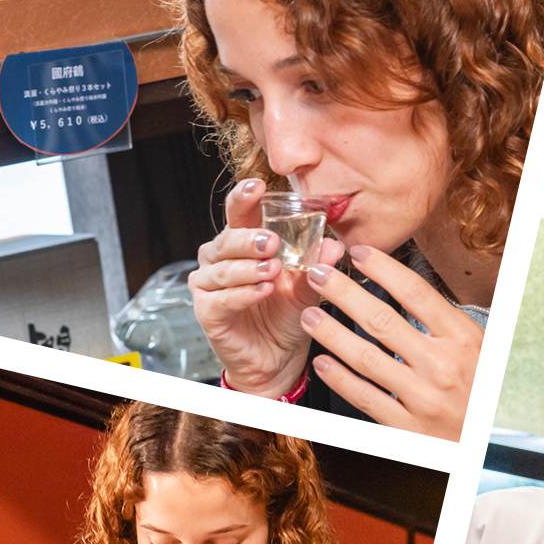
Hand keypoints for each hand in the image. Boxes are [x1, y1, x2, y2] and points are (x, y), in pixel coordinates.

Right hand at [190, 178, 343, 395]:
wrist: (279, 357)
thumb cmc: (288, 313)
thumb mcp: (309, 286)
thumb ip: (319, 265)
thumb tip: (336, 245)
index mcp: (244, 244)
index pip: (240, 214)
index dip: (244, 198)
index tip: (258, 186)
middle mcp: (221, 259)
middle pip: (227, 239)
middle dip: (249, 239)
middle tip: (271, 241)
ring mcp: (210, 285)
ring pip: (222, 269)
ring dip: (248, 268)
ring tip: (273, 270)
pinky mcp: (207, 312)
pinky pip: (221, 299)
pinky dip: (242, 294)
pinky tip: (262, 291)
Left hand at [299, 244, 482, 436]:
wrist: (498, 443)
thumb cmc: (485, 391)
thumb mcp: (482, 349)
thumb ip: (449, 323)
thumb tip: (410, 290)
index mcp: (464, 339)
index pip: (417, 293)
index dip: (383, 269)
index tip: (359, 254)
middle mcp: (443, 365)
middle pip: (382, 320)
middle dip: (343, 293)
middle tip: (319, 275)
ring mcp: (423, 397)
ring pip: (365, 358)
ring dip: (331, 334)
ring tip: (309, 316)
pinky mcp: (407, 427)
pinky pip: (365, 397)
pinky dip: (339, 379)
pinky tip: (322, 364)